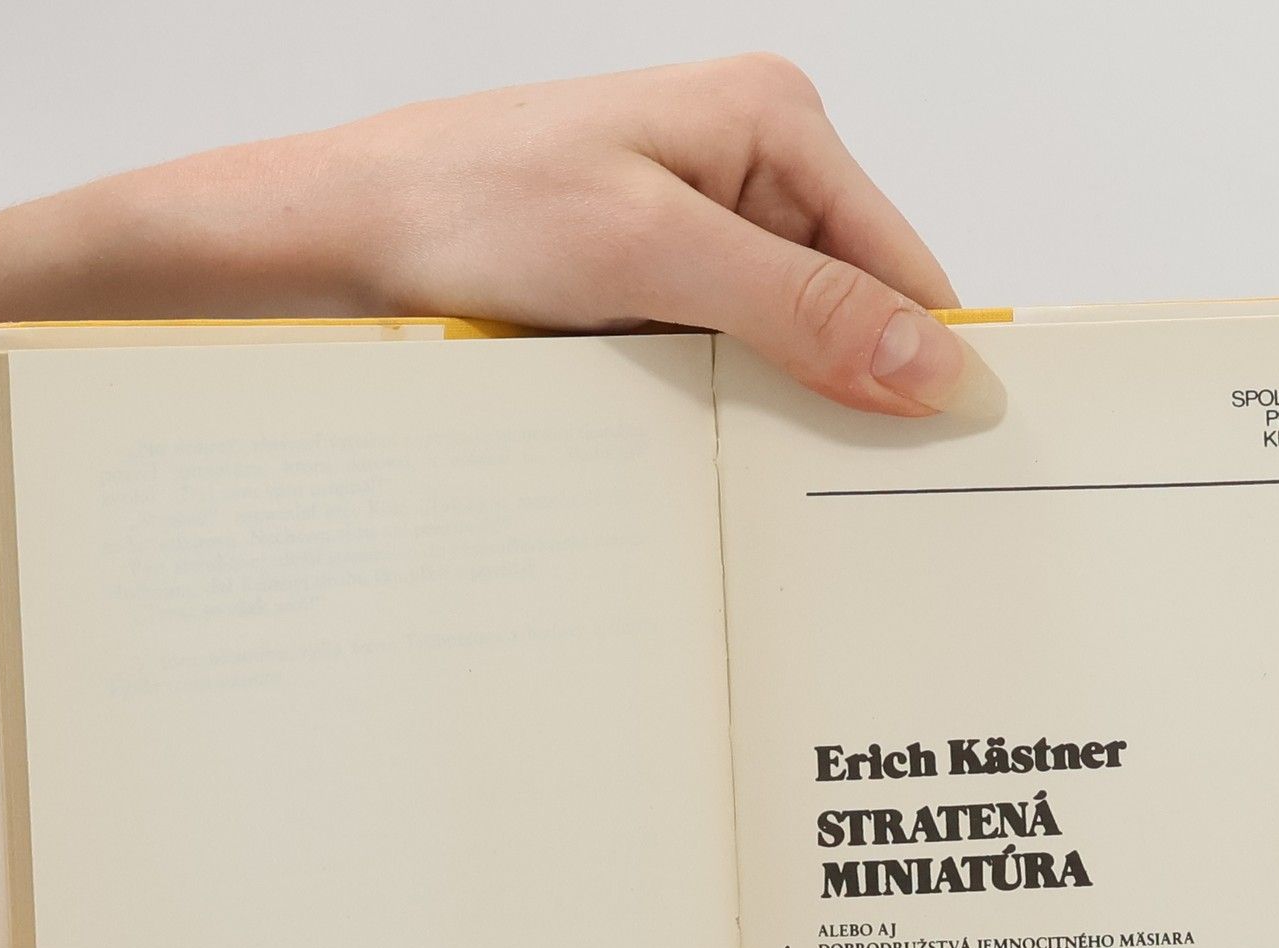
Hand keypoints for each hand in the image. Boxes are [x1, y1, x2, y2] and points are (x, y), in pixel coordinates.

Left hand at [133, 55, 985, 417]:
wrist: (345, 238)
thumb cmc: (471, 208)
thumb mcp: (653, 255)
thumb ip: (801, 307)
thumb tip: (930, 364)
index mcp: (774, 124)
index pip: (903, 267)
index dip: (923, 368)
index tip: (934, 469)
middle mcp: (750, 168)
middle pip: (853, 310)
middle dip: (846, 396)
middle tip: (834, 492)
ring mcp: (701, 228)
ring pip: (790, 345)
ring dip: (777, 409)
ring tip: (754, 467)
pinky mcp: (656, 280)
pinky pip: (730, 357)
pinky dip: (724, 405)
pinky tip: (701, 443)